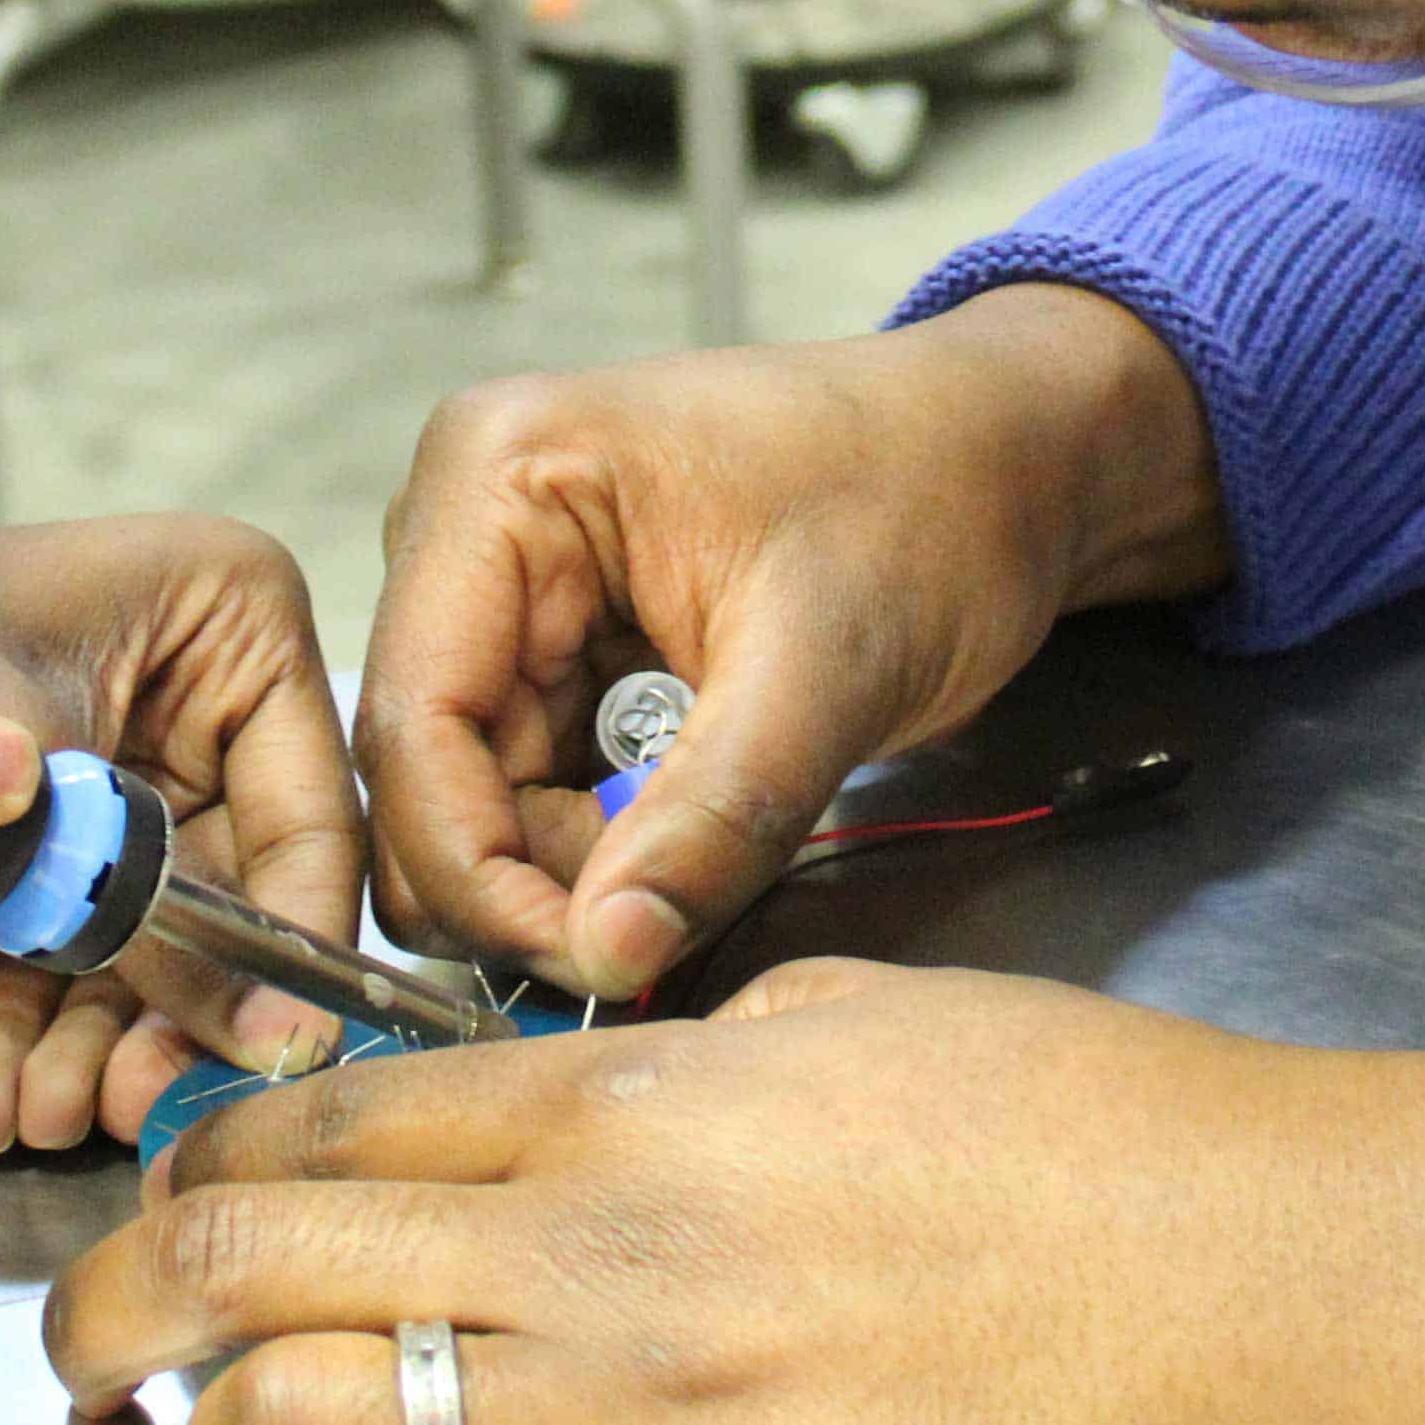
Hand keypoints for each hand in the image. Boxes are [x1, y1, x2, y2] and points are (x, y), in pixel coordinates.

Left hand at [0, 507, 358, 1151]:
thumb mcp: (28, 774)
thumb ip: (161, 910)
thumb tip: (280, 1040)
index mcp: (234, 621)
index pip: (313, 815)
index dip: (292, 947)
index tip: (267, 1053)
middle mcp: (195, 700)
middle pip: (230, 899)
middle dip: (168, 1016)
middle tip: (120, 1105)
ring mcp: (115, 780)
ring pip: (145, 947)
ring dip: (92, 1045)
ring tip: (29, 1111)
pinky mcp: (36, 849)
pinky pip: (63, 957)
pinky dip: (26, 1032)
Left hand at [44, 959, 1424, 1424]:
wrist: (1289, 1287)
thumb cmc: (1107, 1137)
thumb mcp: (866, 1029)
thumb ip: (694, 1063)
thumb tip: (595, 1095)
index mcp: (639, 1109)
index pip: (334, 1117)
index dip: (207, 1152)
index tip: (159, 1190)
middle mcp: (609, 1269)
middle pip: (269, 1271)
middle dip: (123, 1309)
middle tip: (86, 1349)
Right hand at [359, 283, 1228, 999]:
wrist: (1009, 460)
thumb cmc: (932, 497)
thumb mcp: (826, 664)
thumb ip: (710, 819)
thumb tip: (607, 958)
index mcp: (498, 478)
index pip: (415, 721)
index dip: (477, 870)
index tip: (582, 964)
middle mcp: (469, 527)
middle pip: (431, 771)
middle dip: (527, 877)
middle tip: (651, 933)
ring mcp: (510, 587)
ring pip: (478, 797)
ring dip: (574, 867)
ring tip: (700, 860)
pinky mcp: (560, 642)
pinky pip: (538, 785)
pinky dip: (604, 842)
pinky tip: (690, 839)